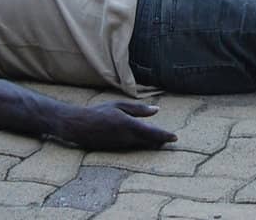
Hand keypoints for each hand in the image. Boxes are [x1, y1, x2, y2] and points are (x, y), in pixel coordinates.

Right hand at [52, 101, 177, 149]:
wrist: (79, 126)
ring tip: (161, 141)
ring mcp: (121, 146)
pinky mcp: (116, 150)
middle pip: (149, 142)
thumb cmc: (99, 112)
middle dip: (160, 141)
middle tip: (170, 139)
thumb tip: (156, 110)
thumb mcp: (119, 105)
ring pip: (141, 146)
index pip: (152, 133)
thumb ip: (138, 109)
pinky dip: (140, 145)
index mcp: (129, 125)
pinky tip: (143, 142)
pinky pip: (132, 148)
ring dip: (151, 143)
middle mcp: (126, 138)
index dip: (164, 136)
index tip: (175, 138)